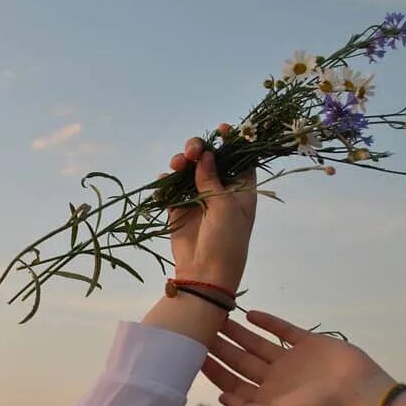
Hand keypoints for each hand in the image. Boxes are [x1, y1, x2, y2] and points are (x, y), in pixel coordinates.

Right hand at [165, 137, 255, 292]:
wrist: (205, 275)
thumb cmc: (227, 241)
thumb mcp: (225, 207)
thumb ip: (212, 179)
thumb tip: (205, 154)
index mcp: (241, 189)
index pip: (239, 158)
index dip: (232, 142)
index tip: (222, 129)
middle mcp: (219, 191)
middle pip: (209, 160)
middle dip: (199, 149)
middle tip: (191, 152)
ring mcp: (198, 200)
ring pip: (187, 171)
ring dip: (180, 163)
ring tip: (176, 166)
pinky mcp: (178, 210)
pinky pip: (170, 190)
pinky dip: (166, 183)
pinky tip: (164, 182)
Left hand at [200, 310, 396, 405]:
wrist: (360, 394)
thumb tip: (221, 399)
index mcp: (268, 398)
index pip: (232, 382)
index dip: (213, 369)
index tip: (192, 353)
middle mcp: (277, 379)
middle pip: (241, 360)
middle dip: (220, 347)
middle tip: (199, 328)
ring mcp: (293, 361)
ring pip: (258, 343)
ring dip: (238, 332)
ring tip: (218, 317)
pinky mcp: (310, 343)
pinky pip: (284, 330)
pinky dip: (267, 322)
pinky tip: (249, 313)